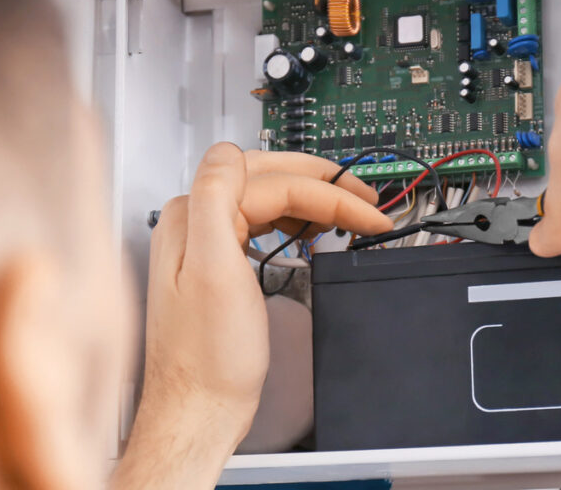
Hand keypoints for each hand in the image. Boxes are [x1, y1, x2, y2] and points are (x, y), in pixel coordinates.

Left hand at [115, 143, 390, 488]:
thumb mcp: (213, 271)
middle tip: (367, 198)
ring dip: (311, 200)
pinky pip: (260, 223)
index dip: (327, 192)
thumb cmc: (208, 359)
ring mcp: (205, 245)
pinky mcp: (218, 266)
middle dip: (323, 184)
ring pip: (266, 199)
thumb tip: (230, 150)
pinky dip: (292, 219)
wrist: (199, 411)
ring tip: (348, 211)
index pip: (274, 183)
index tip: (367, 211)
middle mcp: (195, 224)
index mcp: (193, 217)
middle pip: (268, 180)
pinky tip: (309, 228)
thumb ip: (216, 198)